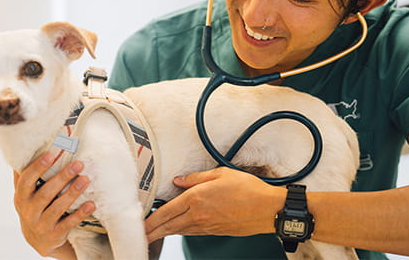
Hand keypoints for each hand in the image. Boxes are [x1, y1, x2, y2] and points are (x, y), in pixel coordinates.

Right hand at [13, 152, 94, 257]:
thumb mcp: (27, 193)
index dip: (38, 167)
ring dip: (72, 193)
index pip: (26, 180)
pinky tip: (91, 204)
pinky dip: (80, 213)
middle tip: (78, 164)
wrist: (38, 240)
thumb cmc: (34, 207)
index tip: (51, 154)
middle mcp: (28, 211)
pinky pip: (68, 223)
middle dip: (62, 177)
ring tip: (86, 179)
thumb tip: (30, 145)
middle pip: (45, 193)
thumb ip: (27, 174)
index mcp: (21, 196)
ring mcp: (41, 224)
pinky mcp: (54, 234)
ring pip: (57, 208)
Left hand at [145, 167, 285, 242]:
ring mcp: (207, 226)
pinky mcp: (215, 231)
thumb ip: (196, 178)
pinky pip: (192, 232)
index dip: (150, 220)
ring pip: (179, 231)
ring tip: (153, 233)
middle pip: (168, 226)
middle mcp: (199, 215)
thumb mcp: (220, 174)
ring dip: (164, 233)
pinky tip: (176, 230)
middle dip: (152, 231)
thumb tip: (178, 180)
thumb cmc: (248, 189)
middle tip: (140, 235)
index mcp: (197, 199)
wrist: (268, 209)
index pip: (166, 212)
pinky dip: (180, 232)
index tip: (140, 224)